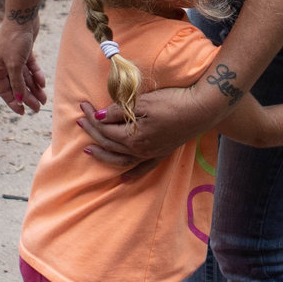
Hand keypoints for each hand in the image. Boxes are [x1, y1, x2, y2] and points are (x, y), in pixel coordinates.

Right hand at [0, 15, 46, 114]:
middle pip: (17, 86)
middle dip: (28, 97)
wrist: (23, 18)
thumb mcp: (15, 65)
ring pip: (25, 78)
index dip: (13, 102)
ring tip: (44, 99)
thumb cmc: (14, 40)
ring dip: (34, 89)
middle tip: (38, 108)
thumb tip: (19, 100)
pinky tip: (42, 83)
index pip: (5, 91)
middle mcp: (4, 65)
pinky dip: (36, 75)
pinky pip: (31, 68)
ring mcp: (14, 59)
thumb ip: (17, 83)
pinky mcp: (25, 52)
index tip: (23, 112)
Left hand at [75, 81, 223, 166]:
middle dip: (92, 132)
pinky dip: (132, 174)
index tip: (83, 105)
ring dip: (104, 155)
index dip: (91, 118)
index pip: (105, 130)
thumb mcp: (142, 102)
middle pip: (109, 144)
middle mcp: (140, 150)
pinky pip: (144, 168)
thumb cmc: (173, 102)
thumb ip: (118, 112)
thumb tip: (98, 116)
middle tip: (80, 121)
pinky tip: (124, 180)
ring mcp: (152, 154)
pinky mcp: (162, 153)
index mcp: (133, 137)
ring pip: (121, 159)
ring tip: (89, 150)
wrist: (202, 109)